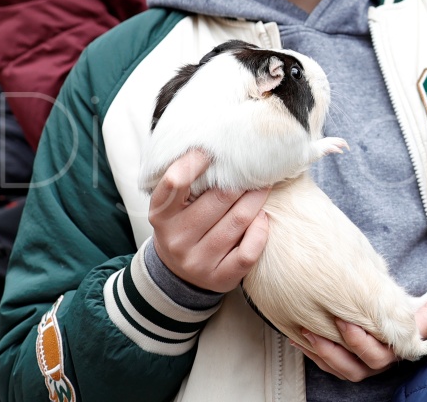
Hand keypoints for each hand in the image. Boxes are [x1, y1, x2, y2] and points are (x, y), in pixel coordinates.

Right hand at [148, 150, 269, 292]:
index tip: (213, 150)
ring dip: (257, 199)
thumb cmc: (182, 227)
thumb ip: (187, 182)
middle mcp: (177, 239)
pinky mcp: (219, 278)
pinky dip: (261, 230)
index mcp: (161, 214)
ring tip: (264, 186)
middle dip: (242, 179)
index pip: (175, 182)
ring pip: (238, 221)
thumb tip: (219, 147)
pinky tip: (263, 218)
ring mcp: (198, 261)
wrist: (177, 276)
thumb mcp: (173, 205)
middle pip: (219, 198)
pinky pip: (248, 250)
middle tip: (256, 166)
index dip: (195, 162)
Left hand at [293, 272, 426, 380]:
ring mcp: (382, 353)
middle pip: (361, 367)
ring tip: (303, 333)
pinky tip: (303, 334)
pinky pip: (343, 358)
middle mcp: (394, 355)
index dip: (361, 342)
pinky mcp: (371, 344)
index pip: (382, 354)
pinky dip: (321, 350)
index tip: (345, 320)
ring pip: (348, 368)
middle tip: (317, 325)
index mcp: (411, 345)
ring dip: (324, 354)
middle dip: (336, 349)